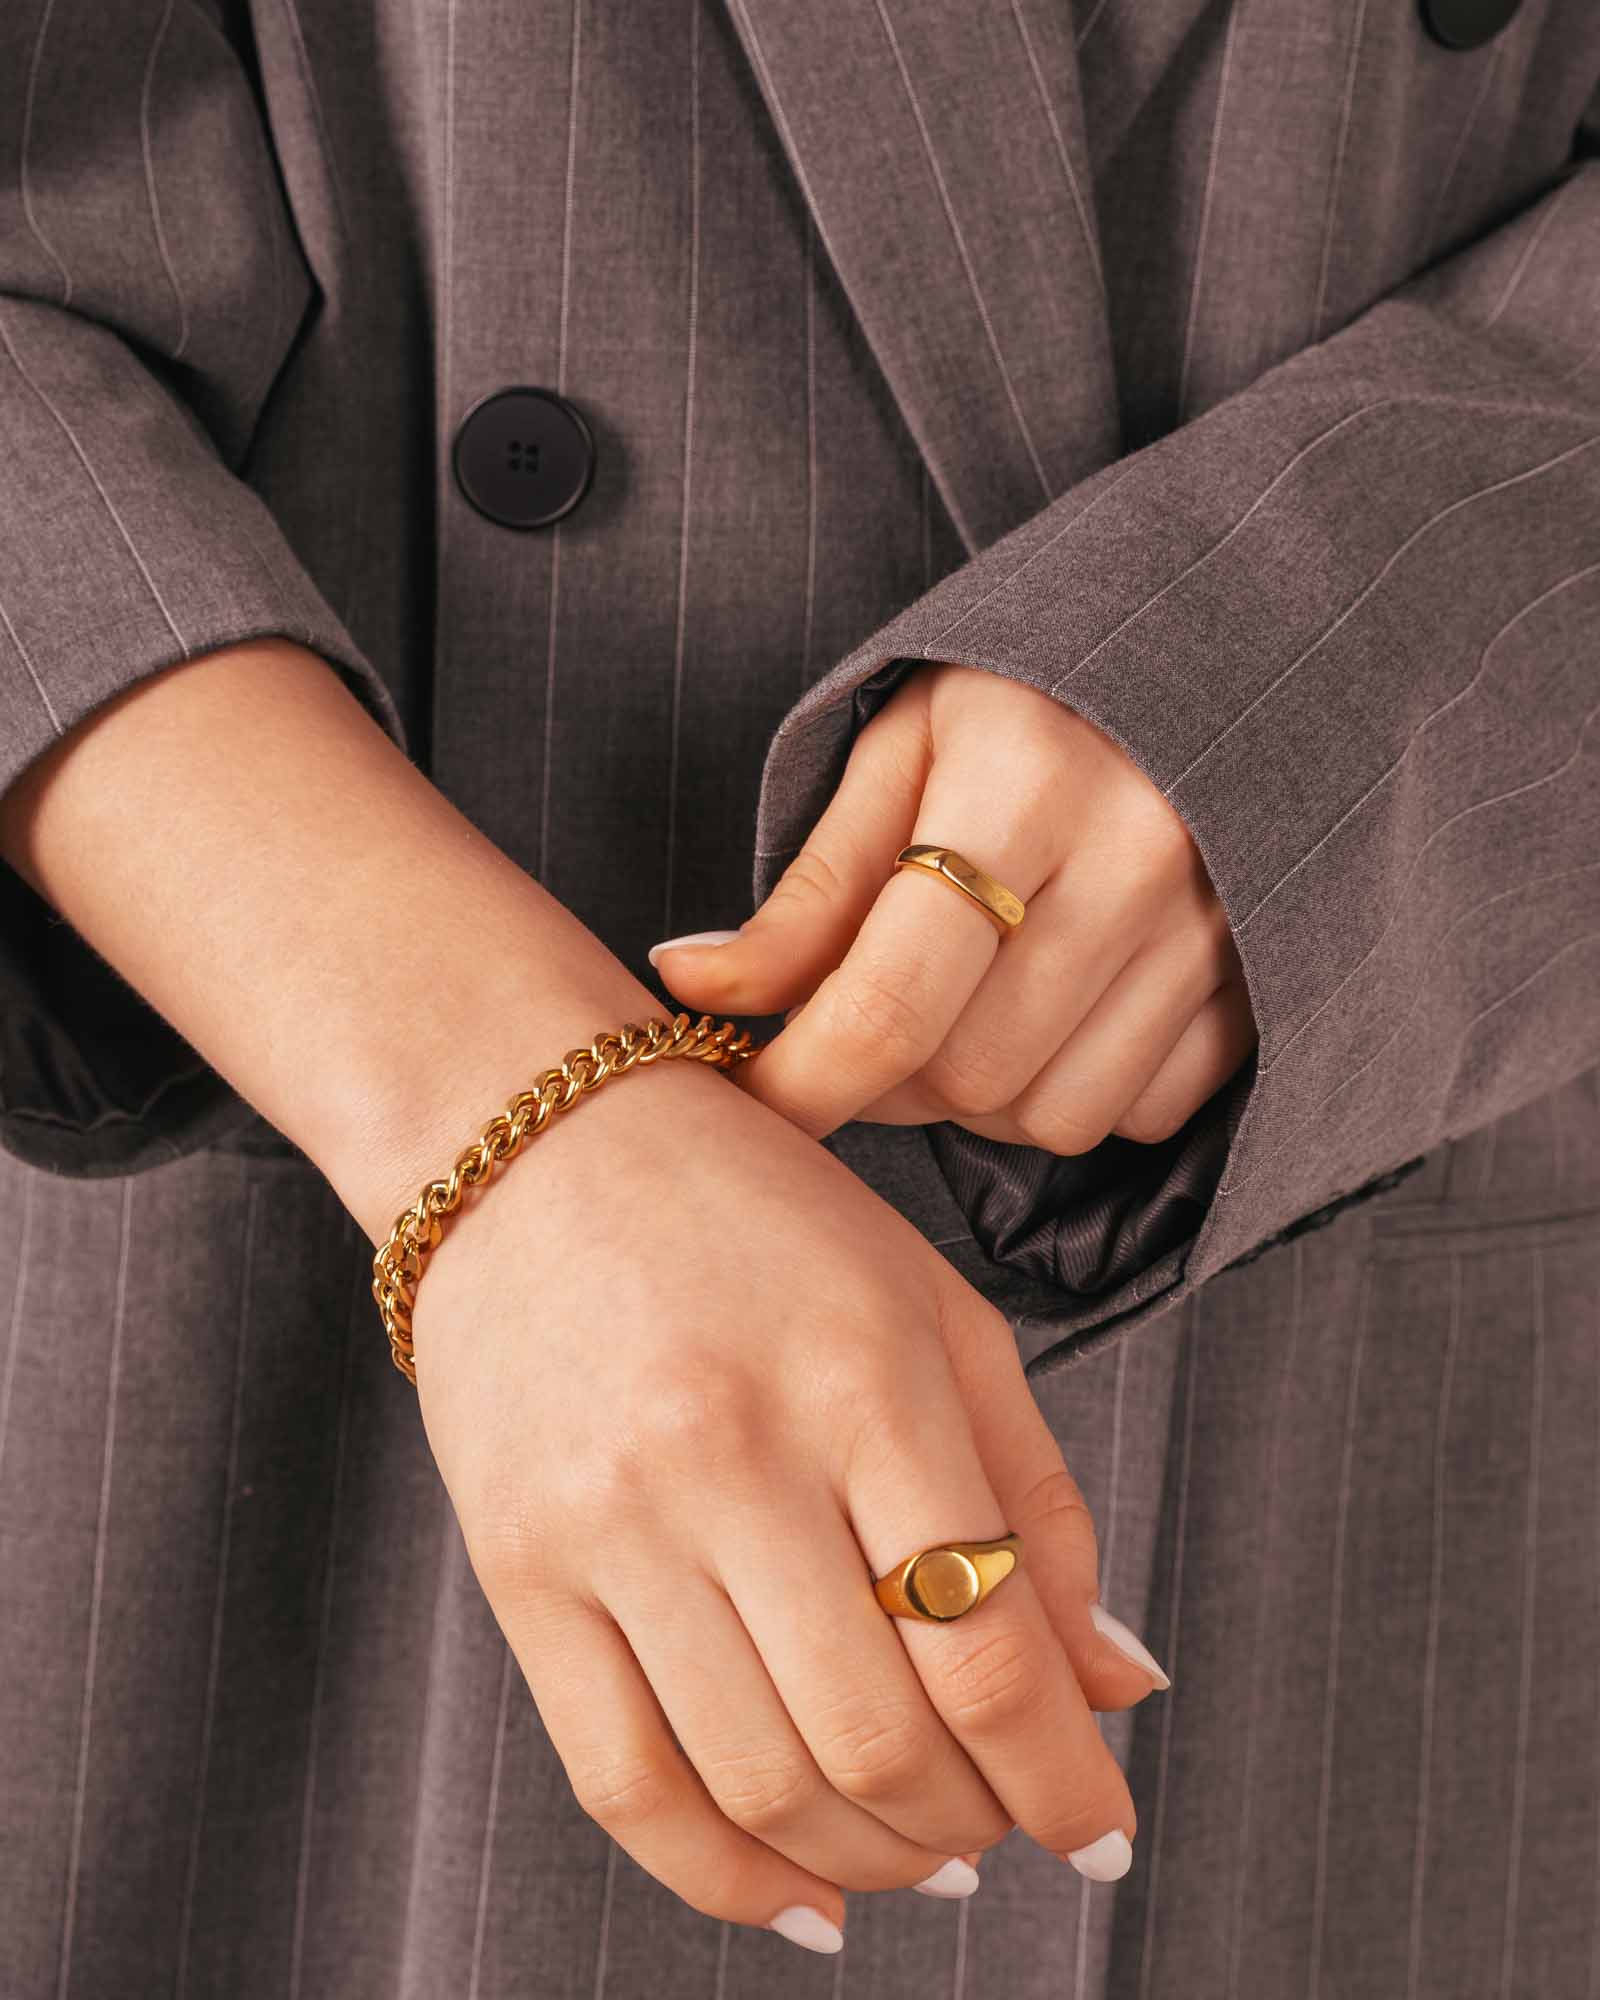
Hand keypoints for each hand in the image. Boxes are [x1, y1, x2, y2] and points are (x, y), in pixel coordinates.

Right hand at [408, 1055, 1166, 1950]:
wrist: (531, 1145)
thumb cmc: (756, 1217)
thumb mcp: (935, 1312)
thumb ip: (1037, 1499)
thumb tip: (1117, 1682)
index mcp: (864, 1375)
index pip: (987, 1646)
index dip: (1065, 1777)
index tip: (1102, 1829)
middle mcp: (732, 1454)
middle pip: (880, 1740)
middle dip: (974, 1826)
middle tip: (1008, 1827)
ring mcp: (612, 1522)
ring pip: (761, 1782)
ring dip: (868, 1861)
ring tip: (918, 1851)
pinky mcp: (520, 1570)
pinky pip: (622, 1785)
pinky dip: (723, 1877)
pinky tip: (797, 1894)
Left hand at [650, 661, 1256, 1146]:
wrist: (1220, 657)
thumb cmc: (1027, 704)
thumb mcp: (899, 754)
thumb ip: (806, 891)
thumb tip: (688, 987)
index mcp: (1026, 781)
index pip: (892, 1001)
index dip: (803, 1082)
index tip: (752, 1102)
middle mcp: (1139, 862)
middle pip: (967, 1077)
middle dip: (891, 1074)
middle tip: (873, 1010)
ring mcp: (1217, 932)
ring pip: (1053, 1119)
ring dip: (981, 1095)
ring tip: (970, 1003)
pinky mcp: (1260, 984)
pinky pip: (1140, 1115)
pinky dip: (1075, 1089)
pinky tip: (1060, 1010)